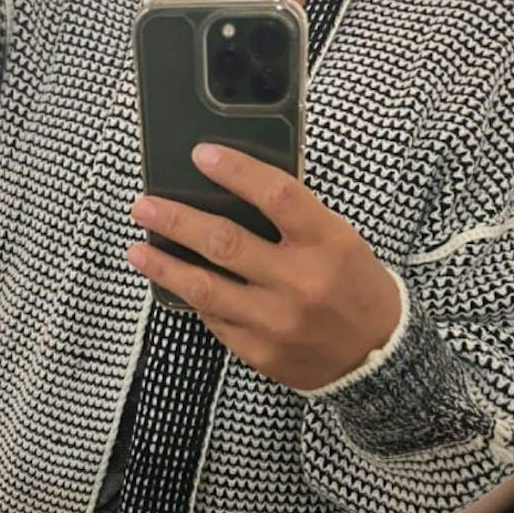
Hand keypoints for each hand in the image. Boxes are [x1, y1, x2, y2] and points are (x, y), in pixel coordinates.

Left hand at [127, 144, 402, 392]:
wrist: (376, 357)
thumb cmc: (354, 287)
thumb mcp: (339, 241)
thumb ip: (293, 221)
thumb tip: (230, 193)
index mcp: (327, 243)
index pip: (277, 195)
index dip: (237, 170)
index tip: (201, 154)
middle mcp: (300, 282)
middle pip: (225, 242)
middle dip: (176, 221)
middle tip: (143, 206)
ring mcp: (276, 322)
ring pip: (205, 288)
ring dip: (164, 265)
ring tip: (136, 249)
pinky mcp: (259, 353)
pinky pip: (214, 320)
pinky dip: (193, 299)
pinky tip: (176, 283)